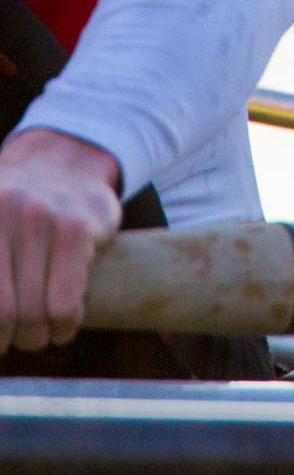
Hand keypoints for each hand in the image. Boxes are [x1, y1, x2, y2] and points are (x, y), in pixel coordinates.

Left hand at [0, 128, 120, 351]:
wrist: (66, 160)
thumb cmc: (13, 208)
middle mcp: (1, 215)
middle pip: (2, 311)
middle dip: (10, 339)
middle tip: (17, 341)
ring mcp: (39, 221)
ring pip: (32, 312)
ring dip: (37, 338)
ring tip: (41, 336)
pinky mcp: (77, 229)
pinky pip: (65, 301)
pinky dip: (64, 325)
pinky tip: (64, 325)